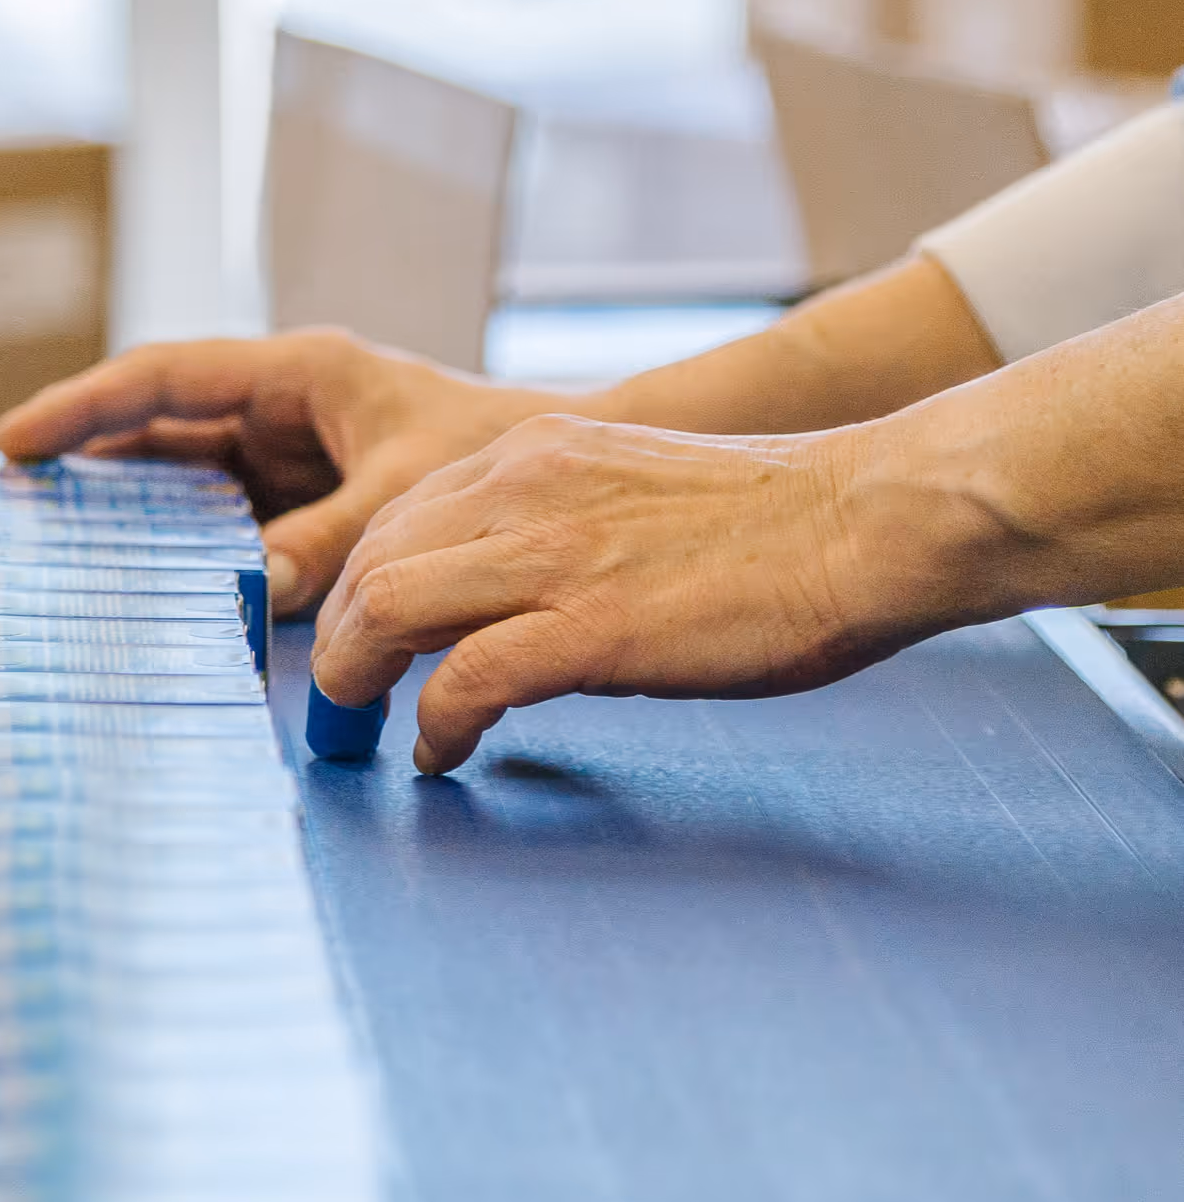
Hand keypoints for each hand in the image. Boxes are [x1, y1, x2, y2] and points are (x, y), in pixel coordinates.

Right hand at [0, 330, 568, 614]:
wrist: (554, 464)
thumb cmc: (495, 446)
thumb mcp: (407, 489)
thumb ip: (332, 537)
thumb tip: (255, 585)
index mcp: (300, 372)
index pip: (166, 379)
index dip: (85, 407)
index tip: (17, 438)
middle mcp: (280, 404)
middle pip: (157, 423)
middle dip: (84, 451)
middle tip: (12, 495)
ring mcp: (287, 448)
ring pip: (181, 469)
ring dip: (122, 498)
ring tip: (51, 533)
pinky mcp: (300, 492)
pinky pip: (220, 509)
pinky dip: (178, 536)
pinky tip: (138, 568)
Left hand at [312, 412, 967, 773]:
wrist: (862, 521)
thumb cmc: (773, 520)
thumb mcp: (629, 489)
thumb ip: (558, 525)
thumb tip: (512, 601)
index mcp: (536, 449)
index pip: (396, 510)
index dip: (359, 583)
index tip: (358, 638)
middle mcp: (525, 486)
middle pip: (371, 558)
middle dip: (337, 638)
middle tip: (341, 700)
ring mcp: (554, 554)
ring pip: (388, 606)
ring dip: (356, 678)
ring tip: (366, 727)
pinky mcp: (592, 626)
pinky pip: (465, 680)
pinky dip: (435, 725)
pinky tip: (443, 751)